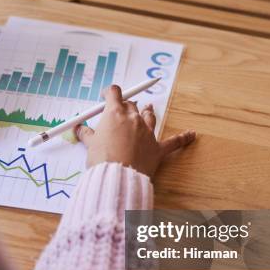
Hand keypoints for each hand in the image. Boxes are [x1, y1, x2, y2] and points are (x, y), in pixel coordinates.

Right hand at [75, 85, 195, 178]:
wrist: (117, 176)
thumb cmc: (102, 160)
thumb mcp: (90, 145)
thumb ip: (87, 134)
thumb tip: (78, 129)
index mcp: (115, 114)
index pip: (114, 93)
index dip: (109, 92)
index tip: (106, 96)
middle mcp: (133, 119)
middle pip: (131, 104)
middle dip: (126, 105)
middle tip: (120, 111)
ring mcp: (147, 132)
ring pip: (149, 116)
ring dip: (148, 112)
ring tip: (148, 108)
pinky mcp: (157, 148)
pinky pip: (173, 142)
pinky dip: (183, 138)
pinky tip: (191, 134)